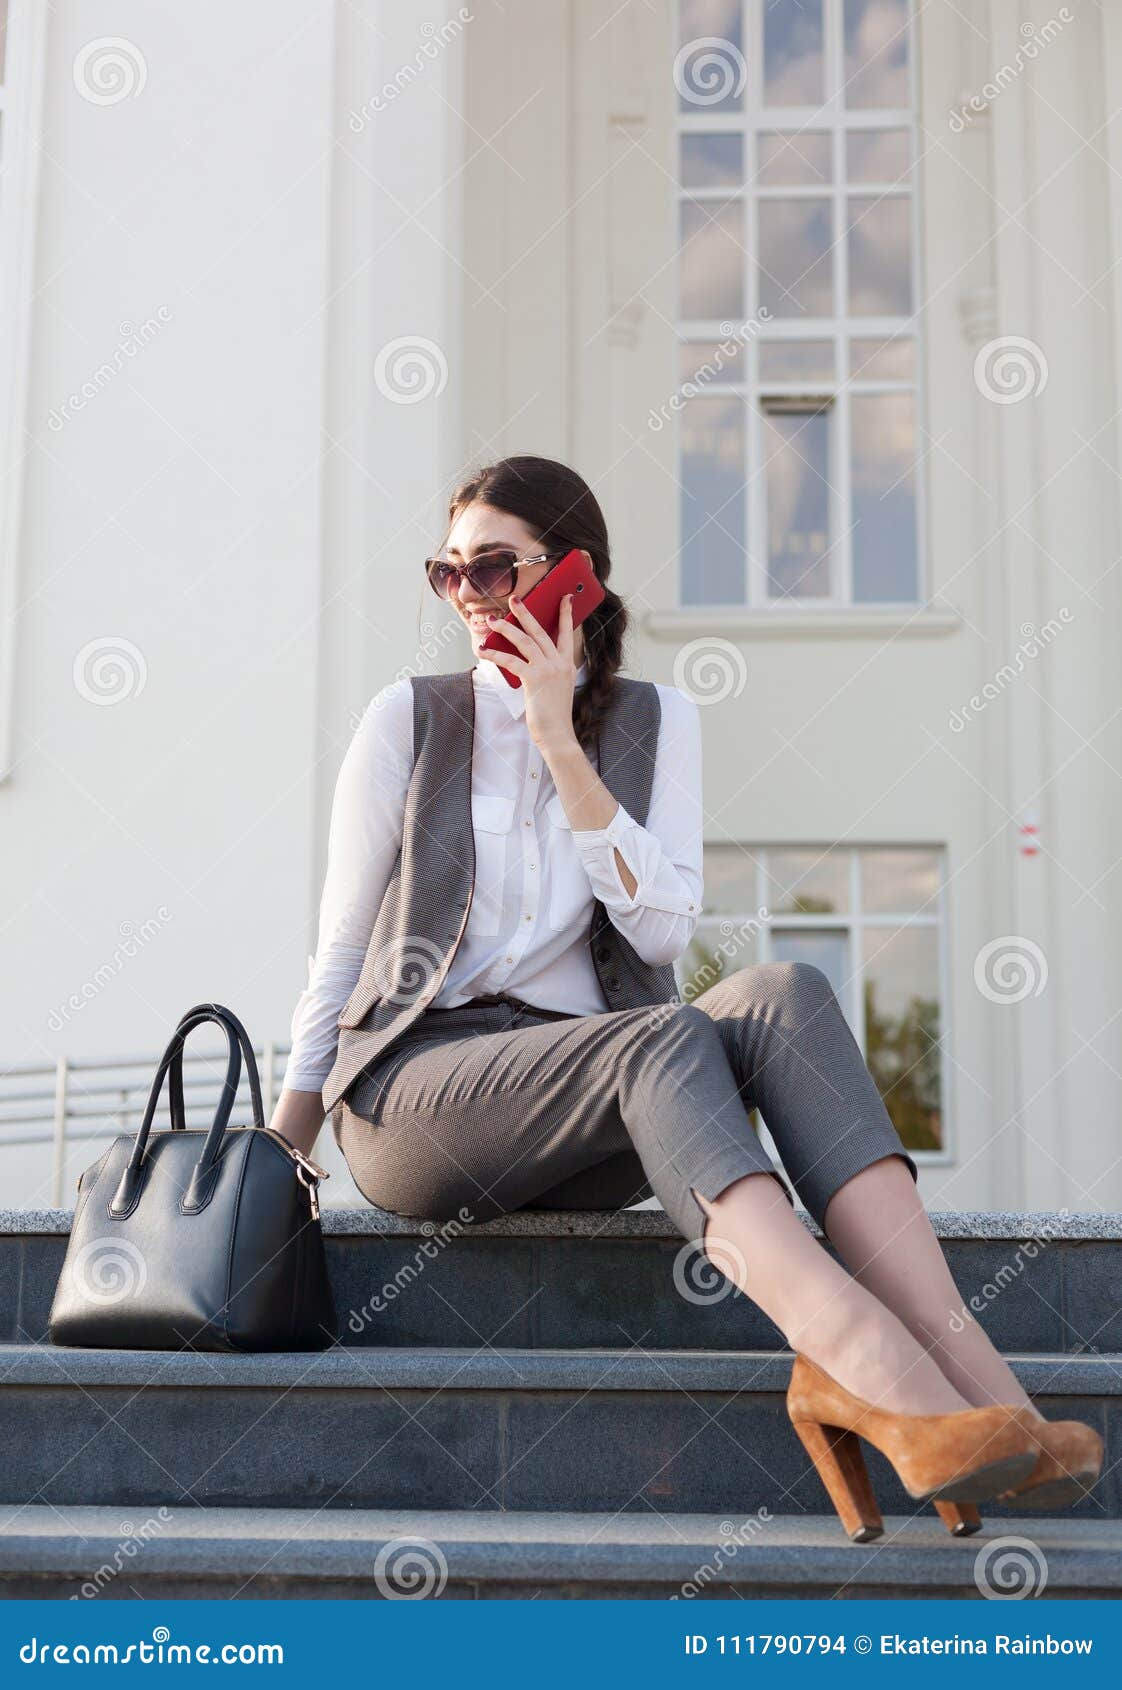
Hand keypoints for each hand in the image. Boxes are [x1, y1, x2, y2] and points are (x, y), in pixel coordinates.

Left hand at [478, 584, 579, 751]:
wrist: (557, 733)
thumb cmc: (554, 714)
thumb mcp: (557, 688)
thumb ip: (548, 671)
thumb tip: (527, 659)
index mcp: (567, 664)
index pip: (567, 633)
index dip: (566, 614)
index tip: (565, 597)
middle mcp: (559, 663)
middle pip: (541, 631)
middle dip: (526, 613)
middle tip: (514, 599)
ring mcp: (548, 670)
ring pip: (525, 641)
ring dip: (506, 628)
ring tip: (493, 620)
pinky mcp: (534, 678)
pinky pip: (511, 661)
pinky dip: (495, 654)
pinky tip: (483, 650)